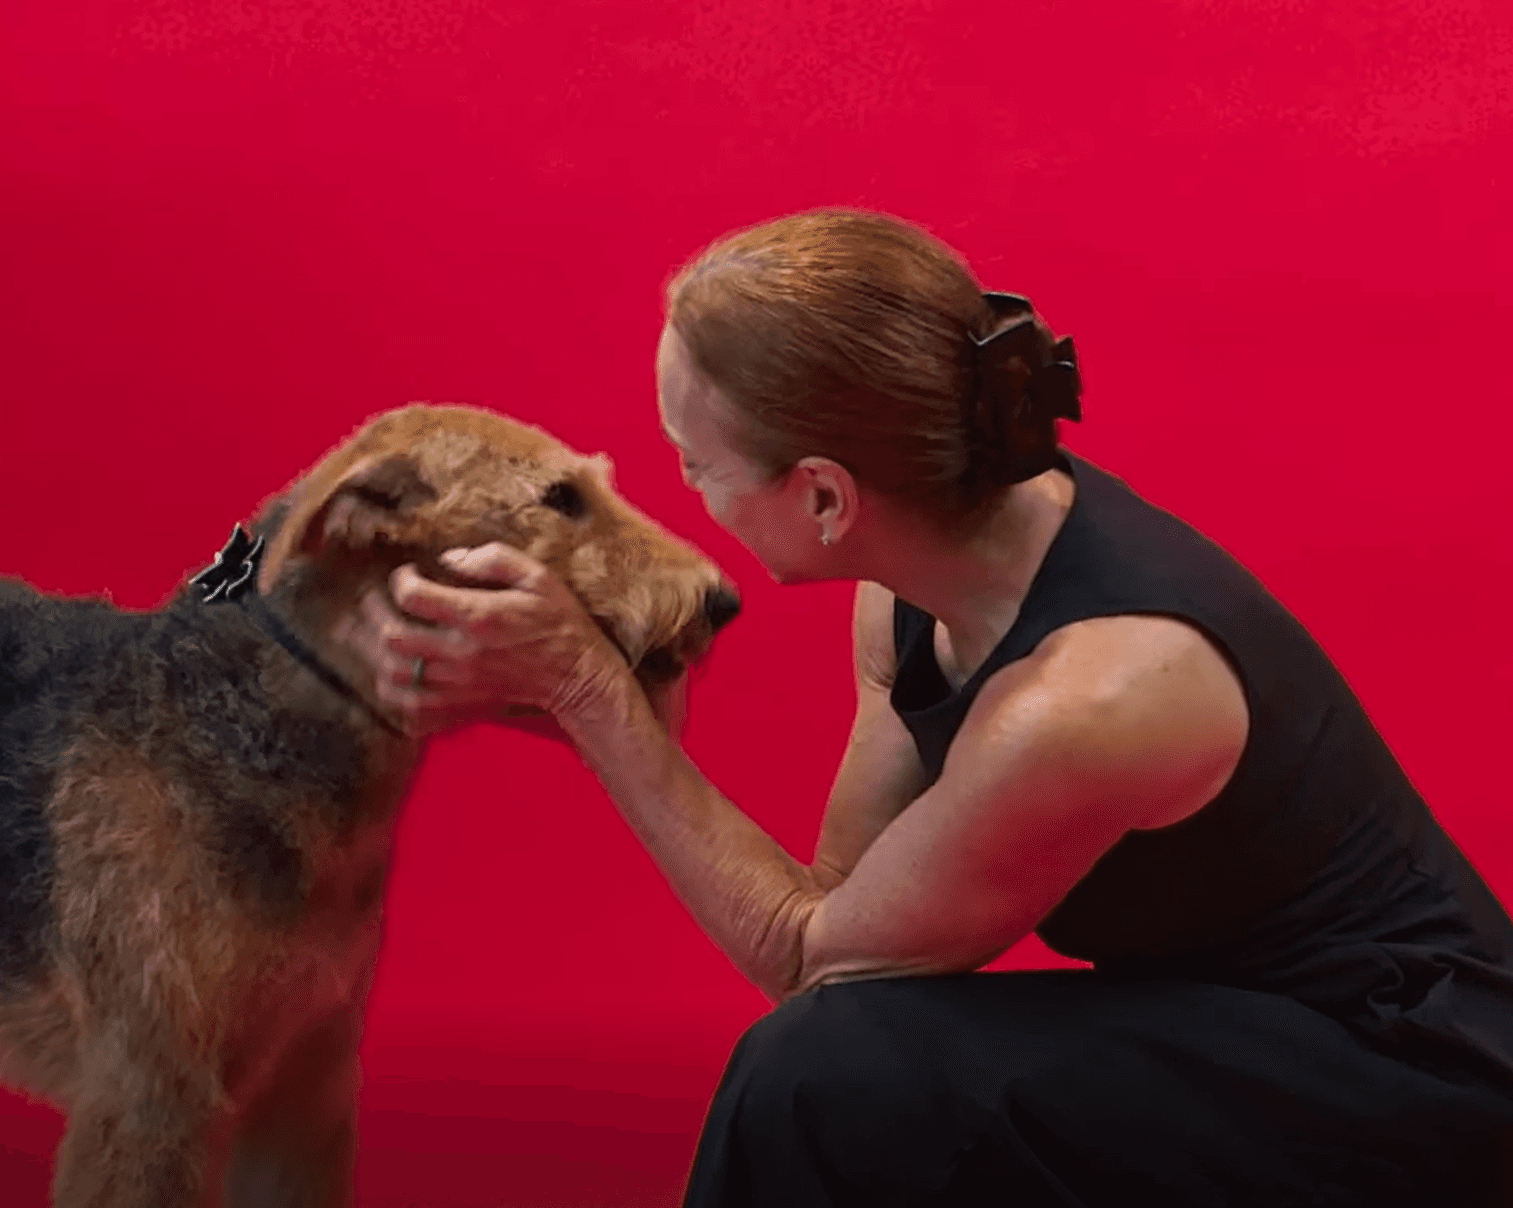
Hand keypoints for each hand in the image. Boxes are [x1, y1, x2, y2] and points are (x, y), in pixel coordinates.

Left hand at [346, 543, 630, 738]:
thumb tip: (451, 559)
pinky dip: (395, 698)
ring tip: (377, 638)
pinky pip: (411, 713)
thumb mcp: (538, 576)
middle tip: (375, 603)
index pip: (413, 596)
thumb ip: (493, 559)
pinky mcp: (462, 707)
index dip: (401, 580)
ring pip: (393, 678)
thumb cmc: (560, 623)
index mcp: (477, 616)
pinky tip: (397, 680)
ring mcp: (459, 686)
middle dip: (374, 615)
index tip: (408, 574)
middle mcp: (461, 654)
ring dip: (377, 657)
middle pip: (392, 638)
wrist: (578, 676)